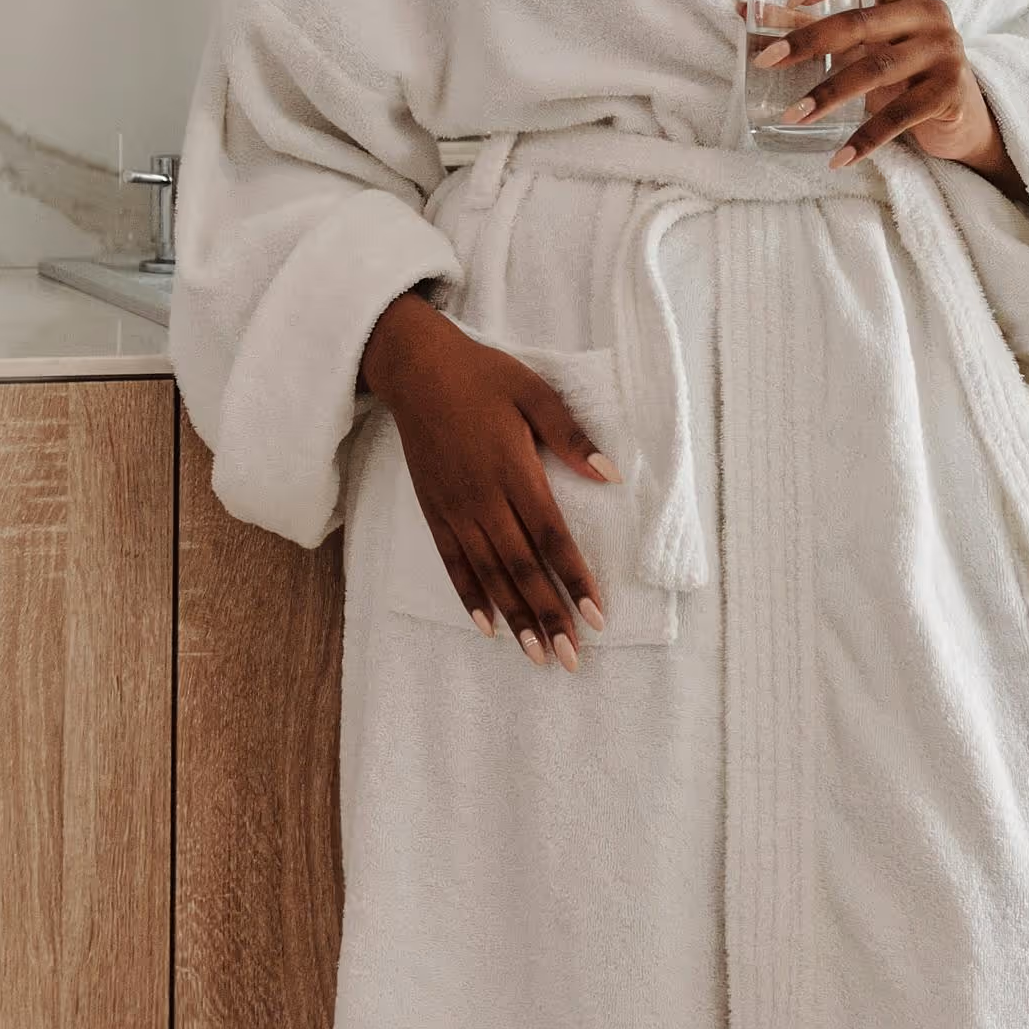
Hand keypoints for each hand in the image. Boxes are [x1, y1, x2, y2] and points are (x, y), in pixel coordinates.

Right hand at [363, 291, 612, 665]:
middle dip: (549, 616)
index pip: (552, 536)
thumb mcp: (535, 393)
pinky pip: (454, 563)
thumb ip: (572, 437)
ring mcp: (456, 509)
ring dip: (516, 617)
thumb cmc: (483, 376)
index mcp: (515, 470)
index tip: (596, 615)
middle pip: (522, 568)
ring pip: (490, 574)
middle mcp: (484, 499)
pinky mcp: (434, 512)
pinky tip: (488, 626)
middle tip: (571, 658)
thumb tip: (611, 474)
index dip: (574, 578)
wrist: (417, 370)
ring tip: (537, 655)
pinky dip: (471, 596)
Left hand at [754, 0, 1011, 185]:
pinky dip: (866, 139)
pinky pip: (899, 116)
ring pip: (875, 70)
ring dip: (828, 95)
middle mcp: (930, 14)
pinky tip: (839, 157)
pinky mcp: (949, 92)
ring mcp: (944, 52)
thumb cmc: (902, 69)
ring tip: (792, 115)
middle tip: (767, 61)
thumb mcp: (864, 42)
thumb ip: (812, 24)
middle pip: (861, 22)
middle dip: (809, 42)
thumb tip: (746, 10)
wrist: (961, 115)